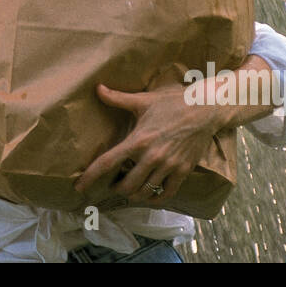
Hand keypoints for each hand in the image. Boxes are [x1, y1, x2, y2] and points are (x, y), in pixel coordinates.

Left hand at [74, 81, 224, 205]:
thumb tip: (97, 88)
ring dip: (134, 195)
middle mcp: (152, 157)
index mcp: (139, 140)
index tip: (79, 187)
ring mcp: (169, 166)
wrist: (205, 109)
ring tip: (129, 191)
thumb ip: (118, 98)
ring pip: (145, 192)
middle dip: (116, 189)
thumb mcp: (143, 100)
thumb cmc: (172, 103)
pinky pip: (167, 193)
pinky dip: (156, 198)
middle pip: (126, 185)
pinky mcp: (183, 171)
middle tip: (112, 186)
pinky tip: (151, 195)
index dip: (91, 176)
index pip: (108, 163)